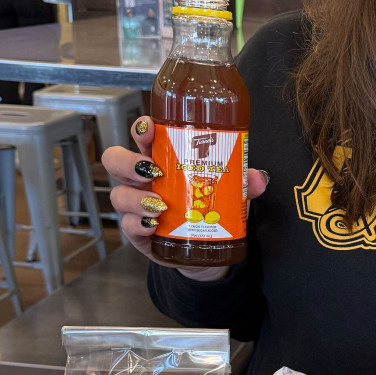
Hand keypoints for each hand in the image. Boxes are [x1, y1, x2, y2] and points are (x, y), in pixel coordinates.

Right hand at [103, 115, 266, 281]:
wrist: (209, 246)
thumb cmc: (210, 207)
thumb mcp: (230, 191)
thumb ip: (245, 183)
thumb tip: (258, 178)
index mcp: (162, 160)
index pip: (144, 137)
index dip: (142, 129)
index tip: (150, 128)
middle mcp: (143, 180)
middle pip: (116, 161)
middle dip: (128, 161)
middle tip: (152, 170)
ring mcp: (137, 206)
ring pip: (118, 194)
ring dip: (135, 198)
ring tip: (159, 205)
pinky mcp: (138, 233)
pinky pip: (128, 226)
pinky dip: (138, 224)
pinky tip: (153, 225)